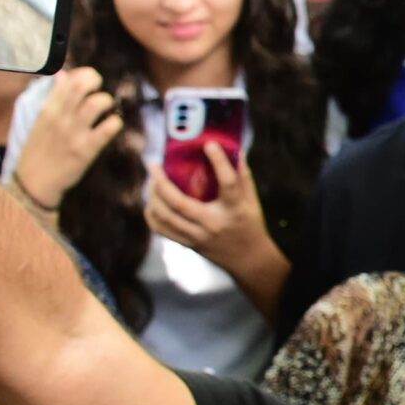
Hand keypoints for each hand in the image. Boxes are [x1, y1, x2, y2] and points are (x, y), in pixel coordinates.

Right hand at [11, 66, 123, 210]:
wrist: (34, 183)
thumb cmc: (38, 151)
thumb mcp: (40, 120)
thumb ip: (53, 97)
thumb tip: (63, 75)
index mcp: (48, 109)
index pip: (69, 80)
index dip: (85, 74)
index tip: (90, 81)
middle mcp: (61, 117)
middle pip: (83, 86)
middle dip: (97, 81)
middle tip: (99, 91)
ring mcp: (74, 133)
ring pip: (98, 103)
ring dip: (107, 101)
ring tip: (107, 110)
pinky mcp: (87, 150)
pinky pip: (108, 128)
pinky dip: (115, 123)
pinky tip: (112, 126)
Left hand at [145, 144, 271, 271]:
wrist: (248, 260)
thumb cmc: (250, 225)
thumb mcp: (252, 201)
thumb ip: (242, 177)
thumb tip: (233, 149)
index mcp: (234, 210)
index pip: (228, 184)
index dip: (219, 162)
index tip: (209, 144)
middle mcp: (213, 224)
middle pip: (180, 203)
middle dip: (161, 182)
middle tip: (154, 165)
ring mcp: (198, 236)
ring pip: (165, 217)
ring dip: (153, 197)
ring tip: (152, 182)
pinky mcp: (188, 244)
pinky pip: (161, 230)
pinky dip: (152, 215)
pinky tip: (152, 202)